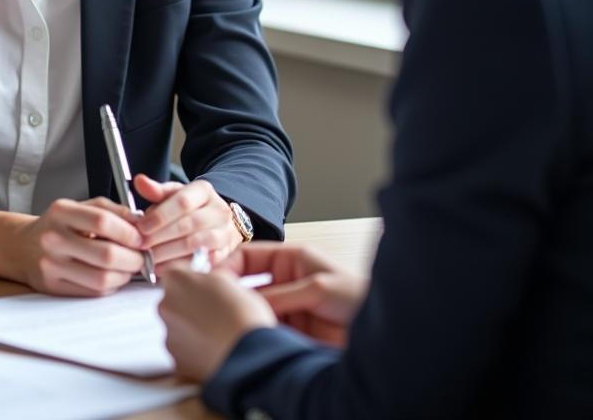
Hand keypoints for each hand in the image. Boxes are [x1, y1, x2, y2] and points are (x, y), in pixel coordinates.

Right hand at [15, 197, 148, 294]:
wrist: (23, 246)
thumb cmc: (59, 225)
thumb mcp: (81, 207)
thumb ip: (111, 210)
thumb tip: (140, 221)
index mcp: (61, 212)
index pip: (103, 222)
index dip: (129, 232)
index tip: (141, 237)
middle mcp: (53, 238)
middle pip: (106, 254)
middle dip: (132, 258)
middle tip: (142, 257)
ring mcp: (51, 265)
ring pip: (101, 278)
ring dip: (124, 275)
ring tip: (129, 267)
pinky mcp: (53, 287)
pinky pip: (92, 292)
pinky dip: (110, 286)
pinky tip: (113, 276)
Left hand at [132, 174, 241, 269]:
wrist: (216, 223)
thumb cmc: (191, 209)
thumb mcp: (174, 195)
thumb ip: (156, 191)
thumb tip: (139, 181)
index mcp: (204, 191)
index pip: (183, 202)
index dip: (160, 216)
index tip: (142, 227)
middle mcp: (219, 210)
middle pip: (189, 224)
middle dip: (161, 236)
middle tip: (142, 245)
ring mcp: (224, 233)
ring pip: (196, 244)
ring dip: (169, 253)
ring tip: (150, 257)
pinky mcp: (224, 254)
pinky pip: (202, 263)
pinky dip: (181, 266)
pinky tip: (165, 267)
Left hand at [158, 267, 276, 379]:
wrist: (246, 355)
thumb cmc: (241, 315)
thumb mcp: (229, 280)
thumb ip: (210, 277)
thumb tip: (210, 282)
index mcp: (176, 279)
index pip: (178, 271)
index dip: (194, 278)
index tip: (206, 285)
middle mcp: (166, 306)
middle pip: (175, 300)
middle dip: (191, 304)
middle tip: (216, 310)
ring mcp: (169, 335)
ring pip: (179, 327)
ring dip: (193, 328)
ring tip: (218, 332)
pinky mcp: (176, 361)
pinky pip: (184, 350)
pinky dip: (195, 349)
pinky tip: (215, 348)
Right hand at [222, 242, 367, 345]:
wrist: (379, 330)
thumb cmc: (357, 296)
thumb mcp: (316, 288)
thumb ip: (281, 294)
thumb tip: (248, 300)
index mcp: (291, 259)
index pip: (249, 257)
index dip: (229, 266)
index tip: (213, 280)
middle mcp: (285, 281)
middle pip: (248, 284)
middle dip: (233, 292)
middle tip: (216, 304)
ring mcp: (286, 306)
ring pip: (254, 307)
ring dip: (245, 314)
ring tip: (233, 322)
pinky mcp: (289, 329)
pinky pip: (265, 327)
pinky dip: (256, 331)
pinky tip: (250, 336)